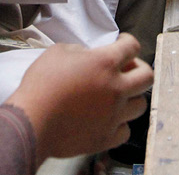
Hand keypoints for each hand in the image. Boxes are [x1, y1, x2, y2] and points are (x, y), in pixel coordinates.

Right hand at [8, 34, 152, 160]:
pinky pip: (125, 131)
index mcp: (105, 63)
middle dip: (139, 69)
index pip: (133, 46)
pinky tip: (110, 119)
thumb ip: (80, 51)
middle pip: (147, 76)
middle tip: (127, 69)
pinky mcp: (106, 137)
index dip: (128, 42)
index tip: (124, 44)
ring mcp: (114, 114)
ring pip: (141, 105)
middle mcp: (116, 88)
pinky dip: (120, 124)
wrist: (31, 121)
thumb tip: (88, 56)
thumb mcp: (58, 52)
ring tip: (118, 96)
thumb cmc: (40, 85)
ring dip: (132, 97)